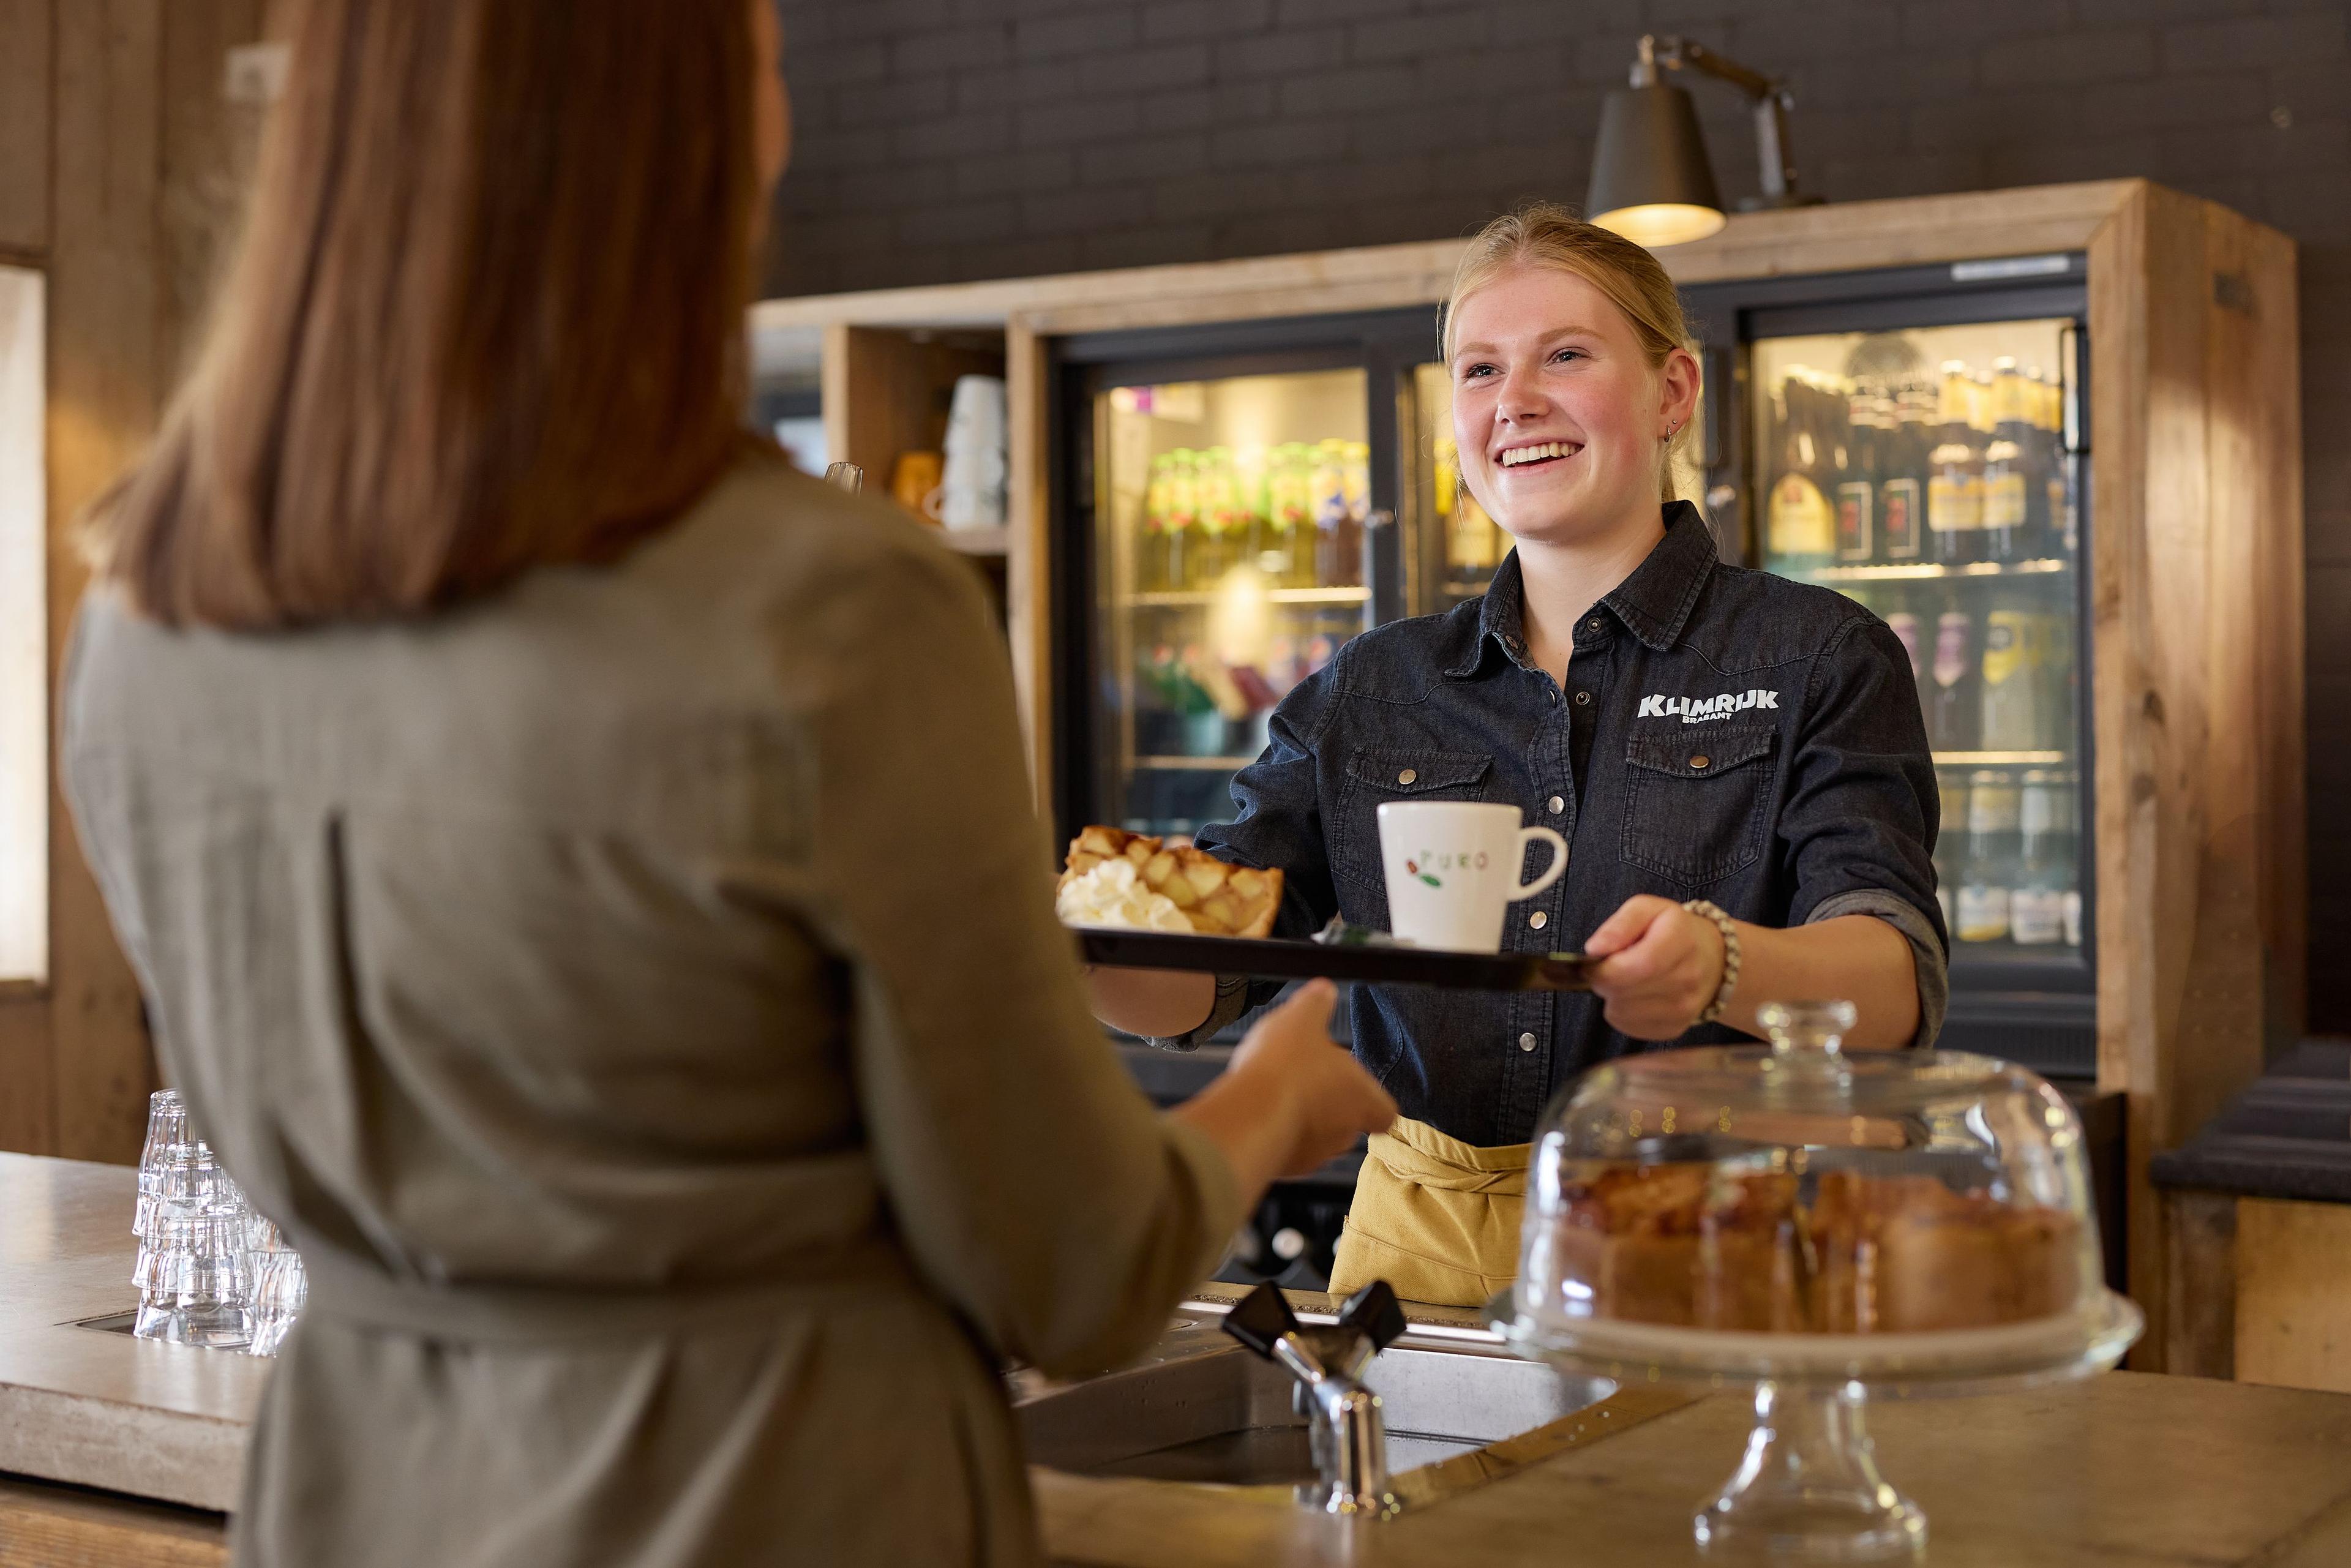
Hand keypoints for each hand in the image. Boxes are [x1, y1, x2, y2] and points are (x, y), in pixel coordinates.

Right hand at [1221, 981, 1396, 1177]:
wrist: (1251, 1113)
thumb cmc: (1286, 1069)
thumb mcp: (1302, 1018)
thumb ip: (1317, 1004)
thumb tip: (1323, 990)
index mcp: (1363, 1098)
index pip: (1386, 1111)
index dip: (1373, 1100)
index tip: (1358, 1087)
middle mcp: (1345, 1133)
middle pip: (1348, 1121)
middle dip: (1329, 1103)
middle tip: (1306, 1080)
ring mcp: (1315, 1154)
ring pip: (1316, 1138)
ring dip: (1302, 1119)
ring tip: (1278, 1094)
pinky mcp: (1286, 1168)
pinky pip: (1287, 1150)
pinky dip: (1278, 1134)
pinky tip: (1260, 1112)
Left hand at [1584, 895, 1727, 1041]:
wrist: (1709, 960)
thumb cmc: (1671, 930)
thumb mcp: (1646, 909)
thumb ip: (1619, 925)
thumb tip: (1594, 949)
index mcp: (1681, 939)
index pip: (1639, 965)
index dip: (1606, 968)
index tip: (1593, 963)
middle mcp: (1688, 978)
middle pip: (1625, 991)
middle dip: (1604, 980)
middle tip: (1609, 967)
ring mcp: (1685, 1008)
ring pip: (1622, 1012)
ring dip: (1612, 996)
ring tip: (1625, 979)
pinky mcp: (1674, 1028)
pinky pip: (1628, 1026)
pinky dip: (1622, 1012)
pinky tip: (1634, 995)